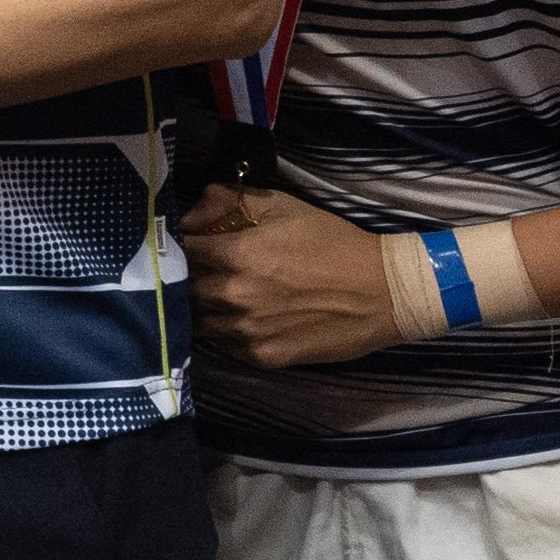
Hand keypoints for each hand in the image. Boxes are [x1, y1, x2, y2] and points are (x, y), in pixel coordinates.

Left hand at [183, 185, 400, 368]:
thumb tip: (192, 213)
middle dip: (186, 279)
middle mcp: (234, 295)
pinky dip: (226, 332)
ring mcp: (246, 331)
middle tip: (200, 272)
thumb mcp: (284, 206)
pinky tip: (243, 319)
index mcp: (236, 255)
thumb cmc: (332, 242)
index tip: (183, 244)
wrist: (383, 291)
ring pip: (199, 322)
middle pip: (184, 290)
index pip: (180, 251)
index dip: (176, 245)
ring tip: (219, 297)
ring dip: (203, 309)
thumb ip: (231, 202)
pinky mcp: (263, 356)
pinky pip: (226, 345)